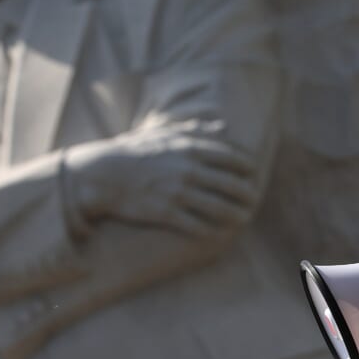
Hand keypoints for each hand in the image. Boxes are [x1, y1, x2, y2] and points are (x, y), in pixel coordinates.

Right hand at [64, 120, 257, 236]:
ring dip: (237, 214)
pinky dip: (212, 230)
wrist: (103, 175)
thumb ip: (197, 130)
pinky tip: (220, 232)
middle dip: (248, 193)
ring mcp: (178, 193)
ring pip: (220, 208)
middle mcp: (188, 170)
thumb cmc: (134, 152)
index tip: (254, 173)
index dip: (248, 167)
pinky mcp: (166, 213)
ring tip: (245, 217)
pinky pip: (198, 225)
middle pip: (231, 185)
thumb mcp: (166, 133)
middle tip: (255, 198)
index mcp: (190, 148)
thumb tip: (223, 126)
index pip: (232, 157)